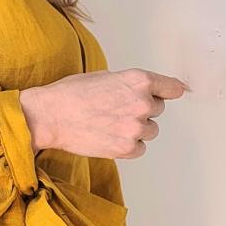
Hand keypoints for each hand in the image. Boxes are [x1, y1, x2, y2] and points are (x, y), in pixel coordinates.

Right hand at [20, 68, 188, 158]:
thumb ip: (129, 84)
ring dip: (136, 129)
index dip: (171, 90)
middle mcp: (142, 103)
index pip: (172, 87)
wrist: (50, 116)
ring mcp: (136, 127)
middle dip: (142, 110)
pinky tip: (108, 136)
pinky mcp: (127, 148)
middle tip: (115, 110)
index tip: (176, 93)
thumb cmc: (71, 93)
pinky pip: (140, 148)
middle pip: (158, 109)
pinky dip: (128, 145)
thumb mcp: (104, 76)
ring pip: (150, 131)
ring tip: (109, 124)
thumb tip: (145, 92)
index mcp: (138, 80)